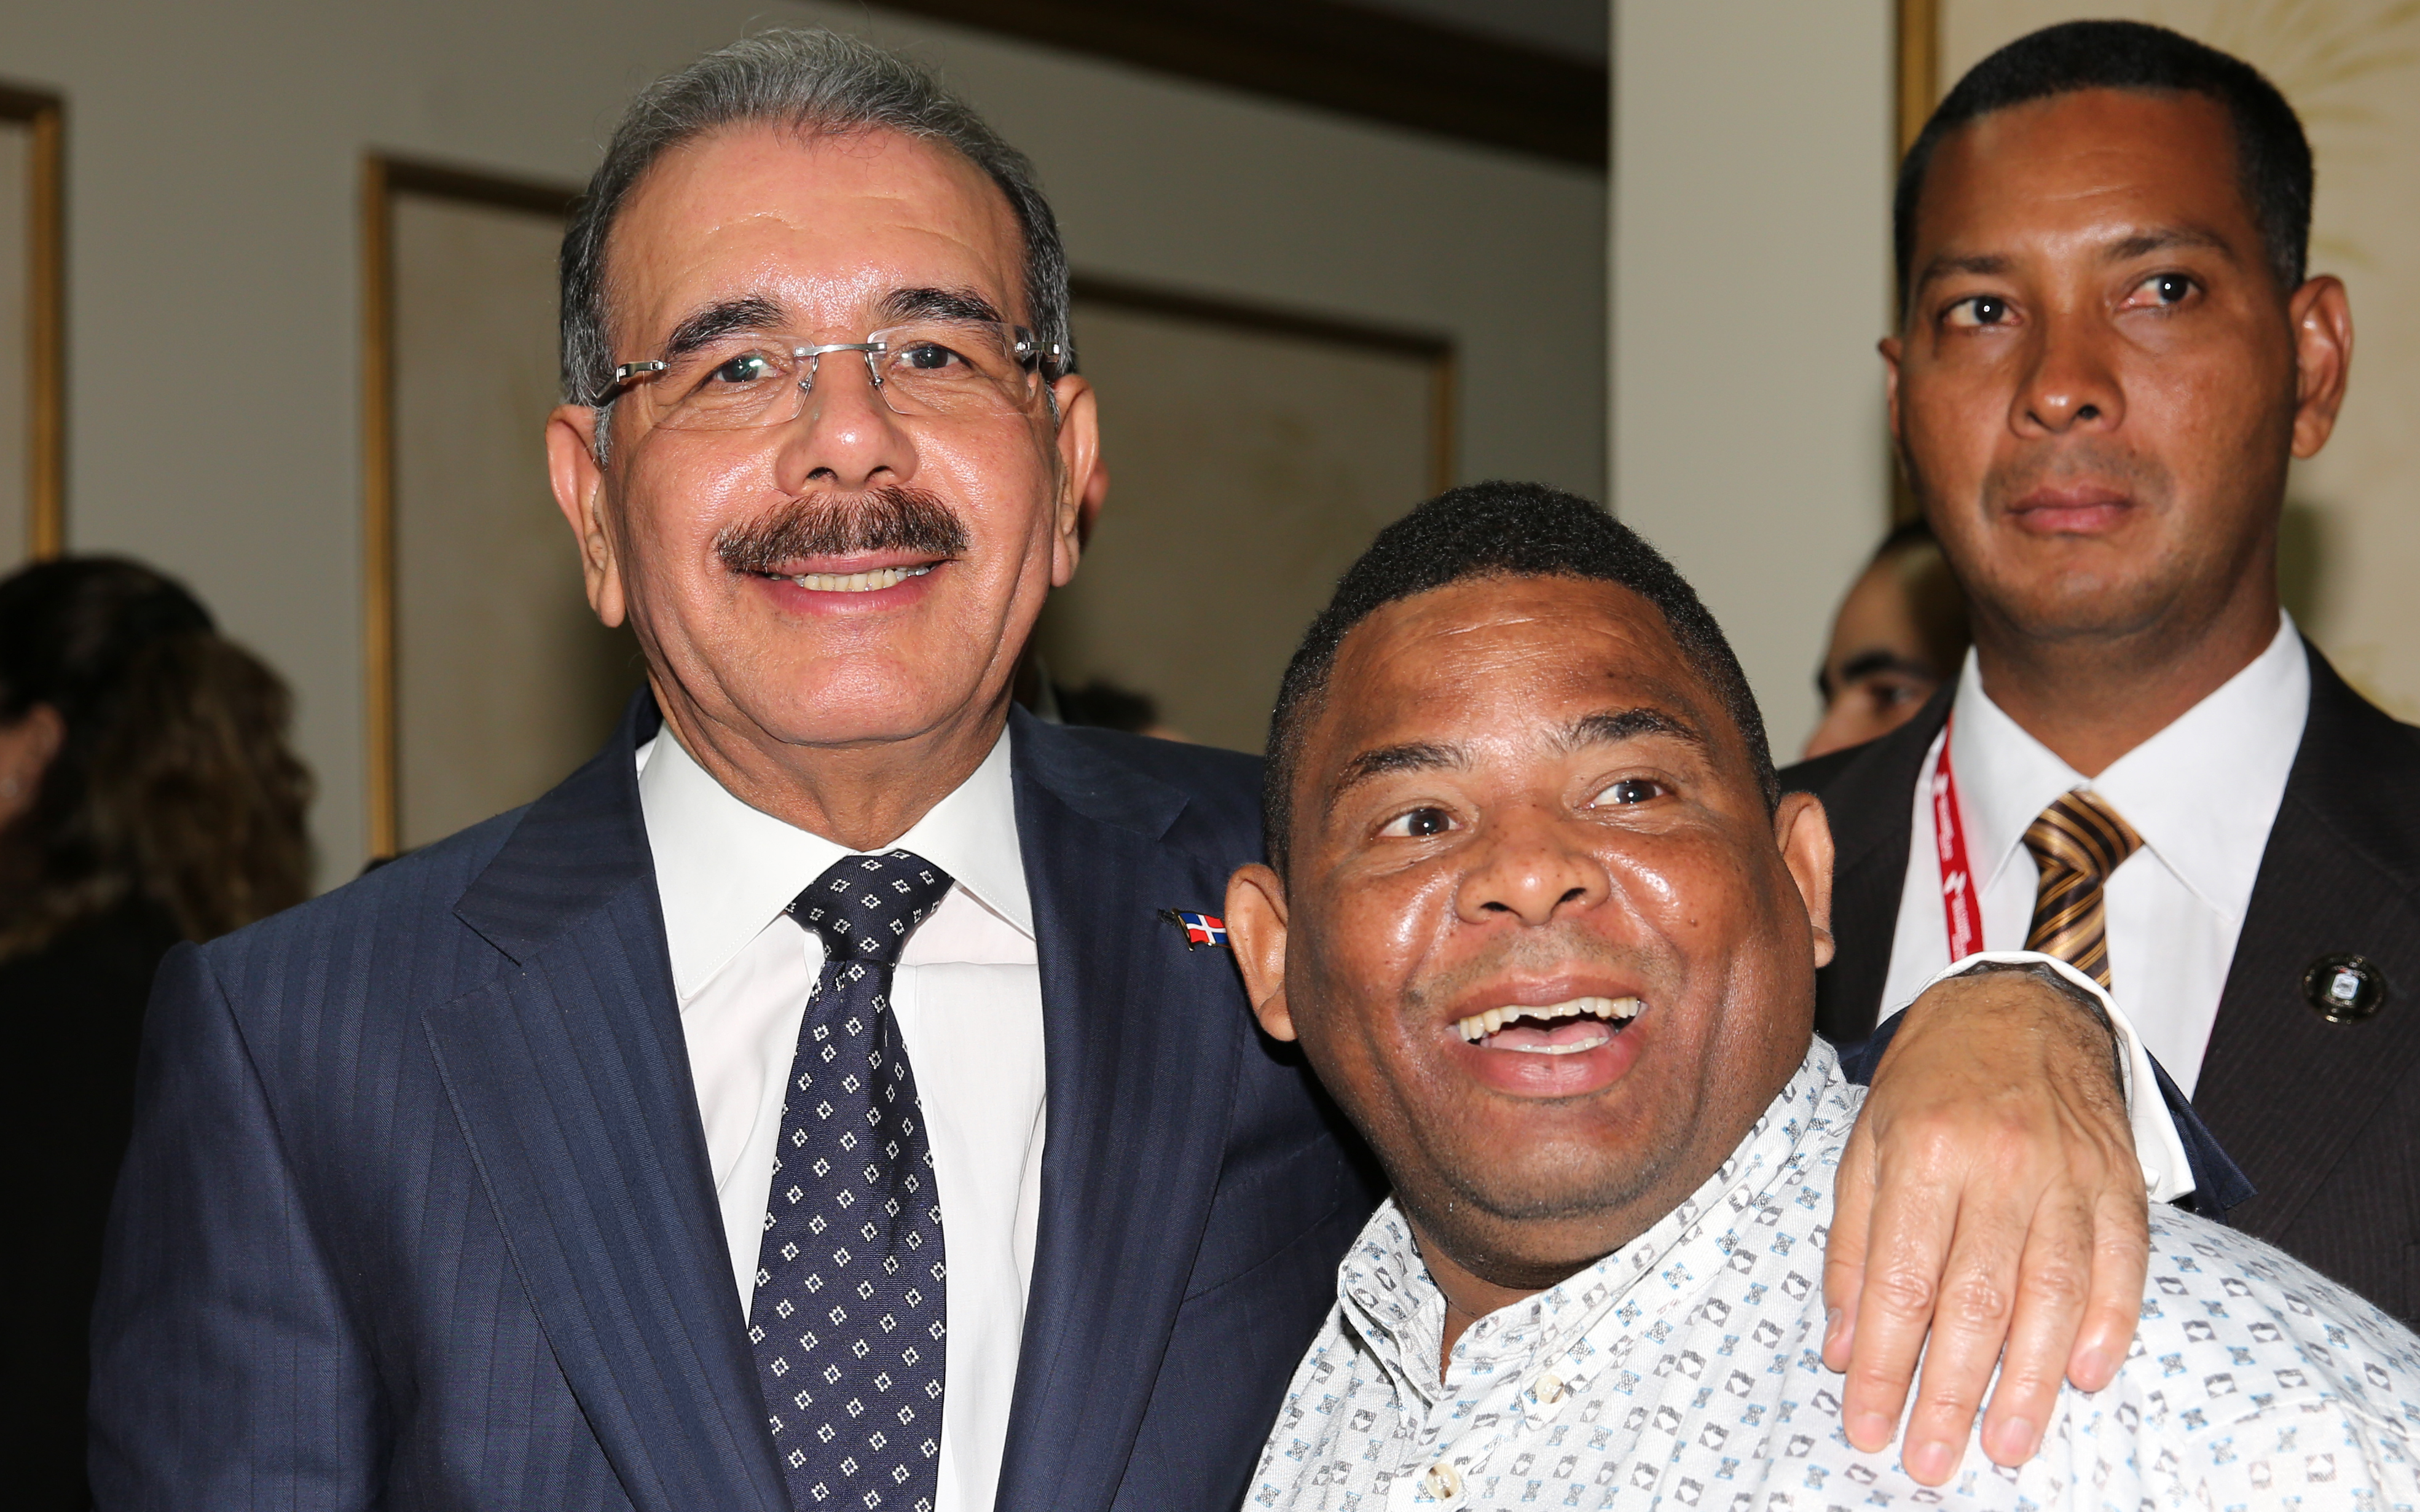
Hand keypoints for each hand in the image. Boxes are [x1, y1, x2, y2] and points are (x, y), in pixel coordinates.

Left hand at [1822, 967, 2147, 1485]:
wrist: (2020, 1003)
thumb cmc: (1931, 1079)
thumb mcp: (1863, 1143)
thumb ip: (1851, 1246)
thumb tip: (1843, 1347)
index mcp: (1922, 1150)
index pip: (1899, 1281)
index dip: (1883, 1364)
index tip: (1867, 1425)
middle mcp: (1998, 1163)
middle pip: (1974, 1300)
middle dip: (1949, 1392)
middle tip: (1931, 1460)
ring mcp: (2067, 1172)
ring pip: (2053, 1294)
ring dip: (2030, 1382)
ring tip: (2005, 1444)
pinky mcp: (2120, 1180)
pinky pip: (2123, 1265)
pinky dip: (2109, 1327)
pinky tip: (2086, 1378)